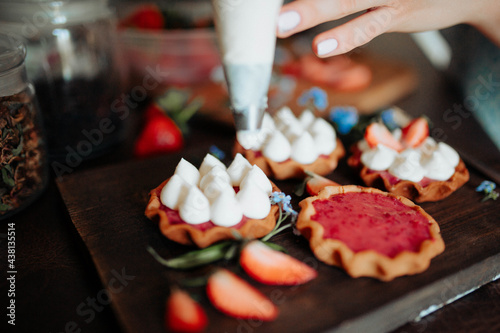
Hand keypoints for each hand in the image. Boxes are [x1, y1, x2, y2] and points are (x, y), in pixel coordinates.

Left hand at [276, 0, 499, 56]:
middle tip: (269, 11)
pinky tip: (322, 45)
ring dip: (313, 10)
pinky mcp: (399, 14)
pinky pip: (368, 26)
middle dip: (304, 0)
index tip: (265, 5)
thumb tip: (307, 3)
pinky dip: (345, 36)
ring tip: (282, 23)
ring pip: (347, 0)